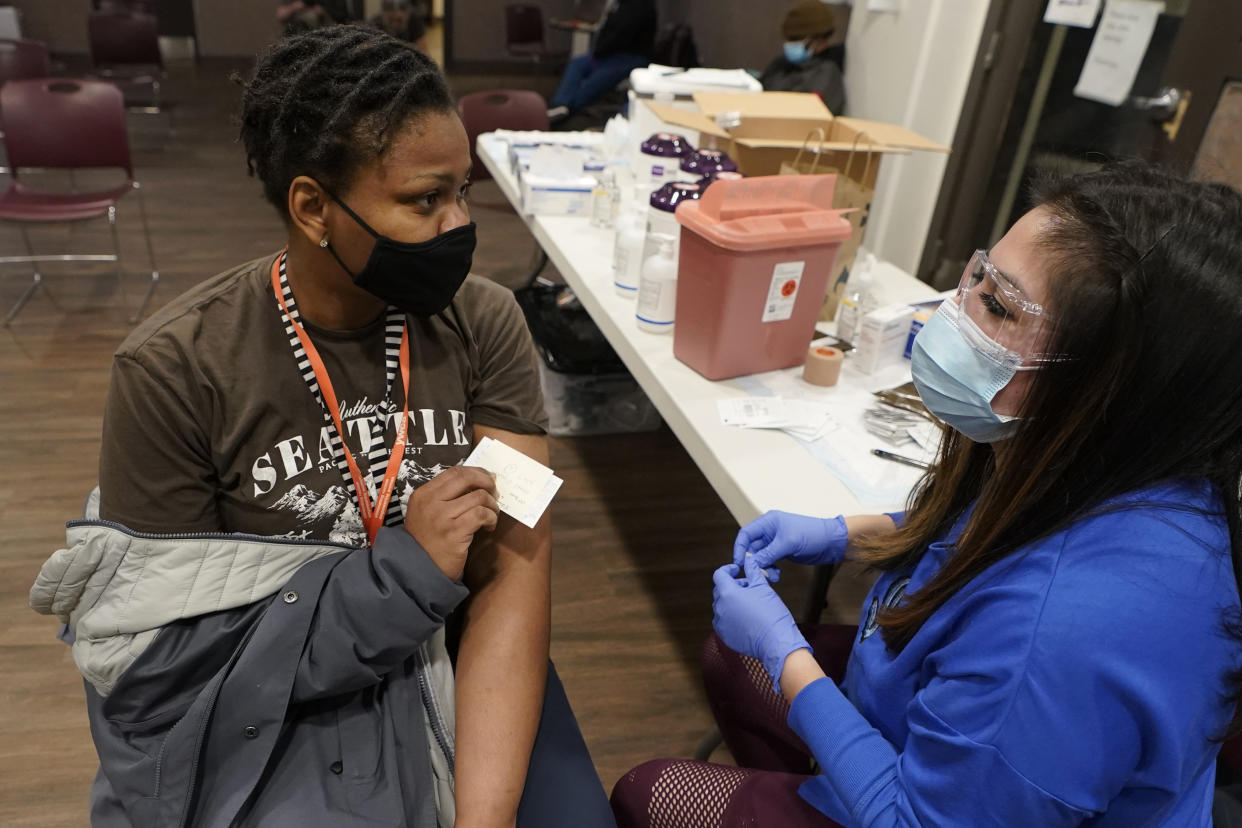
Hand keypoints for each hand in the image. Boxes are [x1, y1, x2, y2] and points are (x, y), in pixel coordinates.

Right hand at [404, 466, 498, 580]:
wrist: (418, 571)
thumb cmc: (428, 542)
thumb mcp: (428, 514)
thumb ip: (446, 498)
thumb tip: (479, 481)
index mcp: (423, 494)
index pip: (455, 472)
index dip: (476, 472)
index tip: (488, 478)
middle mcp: (430, 502)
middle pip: (466, 478)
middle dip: (486, 481)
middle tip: (495, 492)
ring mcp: (441, 517)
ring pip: (478, 496)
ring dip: (492, 505)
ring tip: (492, 515)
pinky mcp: (454, 532)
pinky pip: (481, 514)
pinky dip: (491, 518)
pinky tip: (489, 526)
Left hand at [711, 559, 809, 691]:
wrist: (776, 642)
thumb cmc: (772, 614)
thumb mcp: (763, 587)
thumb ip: (753, 571)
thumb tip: (749, 559)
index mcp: (727, 593)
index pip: (719, 574)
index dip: (728, 569)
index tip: (738, 570)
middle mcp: (719, 607)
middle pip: (720, 590)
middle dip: (733, 585)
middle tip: (750, 587)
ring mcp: (720, 623)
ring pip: (722, 605)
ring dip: (732, 601)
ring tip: (750, 604)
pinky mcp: (724, 635)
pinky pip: (723, 620)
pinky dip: (731, 616)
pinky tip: (747, 618)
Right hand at [733, 511, 847, 572]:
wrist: (831, 542)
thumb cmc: (812, 534)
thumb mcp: (788, 543)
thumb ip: (768, 553)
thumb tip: (752, 564)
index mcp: (768, 521)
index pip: (746, 533)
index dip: (739, 547)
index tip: (738, 563)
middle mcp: (770, 530)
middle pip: (752, 547)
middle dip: (754, 561)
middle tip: (756, 573)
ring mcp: (776, 541)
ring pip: (761, 556)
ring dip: (764, 567)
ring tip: (772, 576)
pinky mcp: (783, 551)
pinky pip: (770, 561)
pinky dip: (771, 569)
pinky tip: (777, 575)